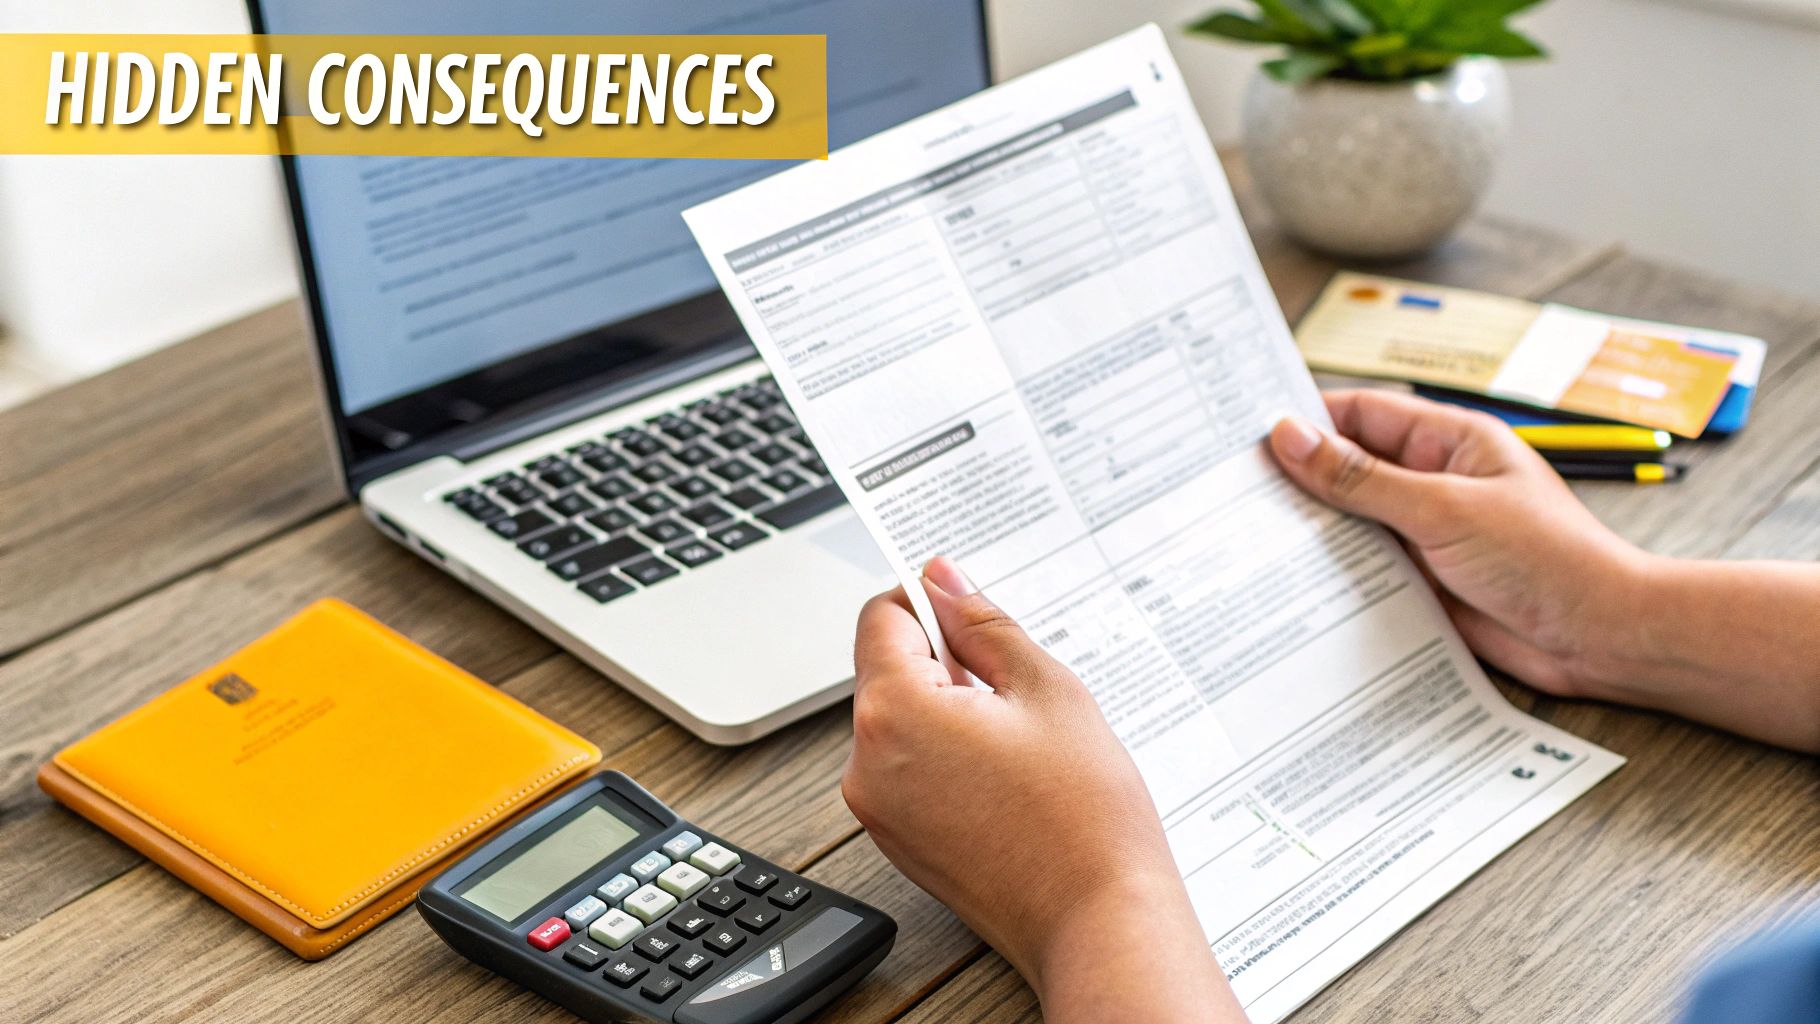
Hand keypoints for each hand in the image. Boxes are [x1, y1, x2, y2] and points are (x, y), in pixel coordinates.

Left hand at [844, 557, 1245, 1022]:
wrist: (1099, 921)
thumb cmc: (1084, 816)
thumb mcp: (1046, 689)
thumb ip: (984, 623)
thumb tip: (943, 579)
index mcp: (894, 712)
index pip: (882, 616)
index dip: (929, 602)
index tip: (971, 612)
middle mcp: (866, 762)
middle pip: (887, 669)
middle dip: (945, 662)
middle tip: (1016, 690)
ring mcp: (877, 809)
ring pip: (899, 720)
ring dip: (948, 710)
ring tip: (1019, 743)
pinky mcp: (897, 841)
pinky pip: (907, 769)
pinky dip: (946, 756)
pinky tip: (1006, 778)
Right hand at [1268, 389, 1647, 697]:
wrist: (1601, 637)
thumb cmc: (1549, 559)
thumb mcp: (1444, 510)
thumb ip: (1362, 478)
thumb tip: (1291, 437)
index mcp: (1446, 441)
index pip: (1358, 414)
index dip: (1303, 419)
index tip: (1243, 433)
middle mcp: (1432, 480)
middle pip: (1346, 467)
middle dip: (1296, 477)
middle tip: (1231, 490)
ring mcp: (1426, 532)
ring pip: (1349, 521)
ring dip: (1311, 529)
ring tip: (1248, 536)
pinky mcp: (1423, 579)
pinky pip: (1364, 568)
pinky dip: (1331, 573)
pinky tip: (1292, 583)